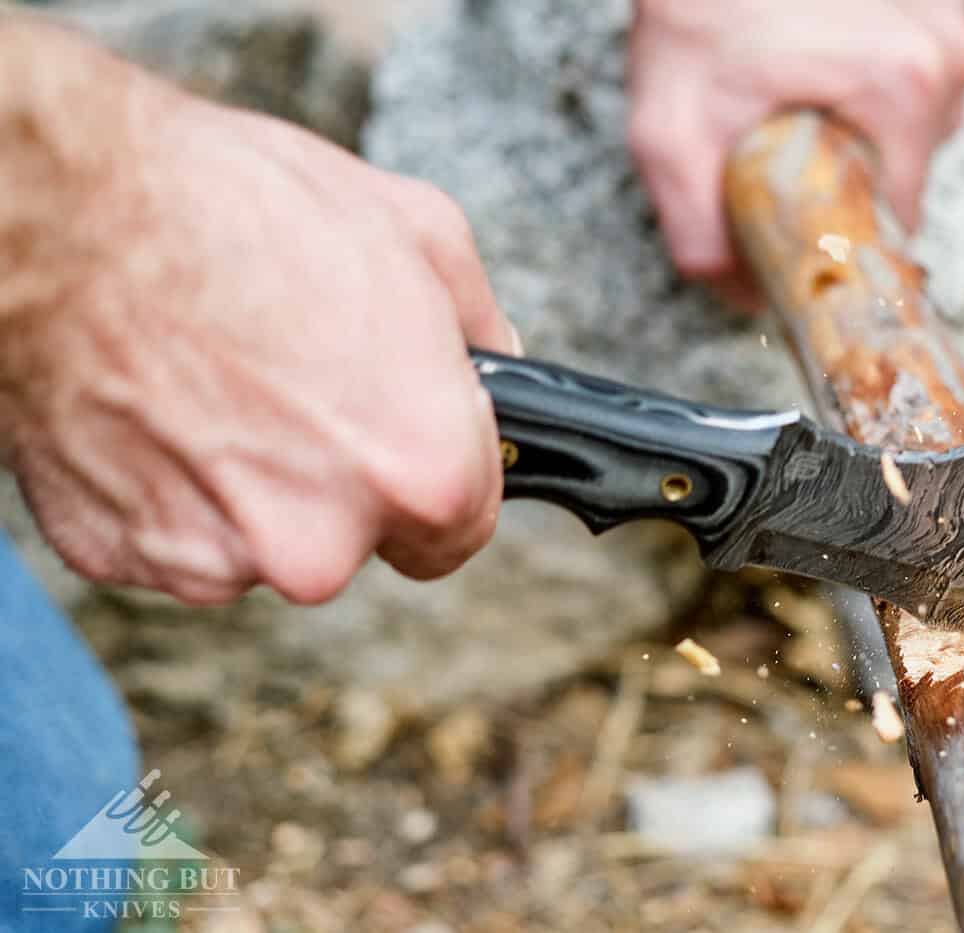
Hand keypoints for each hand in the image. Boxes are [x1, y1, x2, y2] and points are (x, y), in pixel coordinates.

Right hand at [0, 33, 516, 605]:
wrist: (59, 212)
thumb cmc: (231, 210)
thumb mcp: (416, 230)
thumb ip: (480, 326)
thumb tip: (493, 365)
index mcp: (421, 473)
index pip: (462, 531)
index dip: (437, 482)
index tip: (408, 445)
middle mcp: (324, 543)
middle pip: (356, 540)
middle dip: (338, 479)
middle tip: (296, 385)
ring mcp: (217, 561)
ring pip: (262, 541)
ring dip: (251, 485)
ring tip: (218, 379)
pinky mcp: (123, 556)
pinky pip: (173, 535)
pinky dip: (171, 486)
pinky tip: (161, 406)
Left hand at [627, 0, 963, 291]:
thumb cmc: (693, 16)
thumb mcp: (671, 136)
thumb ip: (701, 237)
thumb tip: (746, 298)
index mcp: (902, 89)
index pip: (898, 221)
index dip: (841, 235)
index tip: (796, 223)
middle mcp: (946, 55)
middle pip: (908, 175)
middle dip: (844, 179)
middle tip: (781, 147)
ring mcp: (953, 26)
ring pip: (915, 132)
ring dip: (858, 134)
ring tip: (796, 100)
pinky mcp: (944, 9)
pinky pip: (917, 87)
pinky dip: (869, 92)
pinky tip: (820, 68)